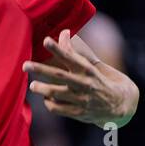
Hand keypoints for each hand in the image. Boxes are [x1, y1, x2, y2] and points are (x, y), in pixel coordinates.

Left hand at [23, 28, 138, 127]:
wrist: (119, 104)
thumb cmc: (100, 80)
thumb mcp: (91, 65)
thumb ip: (74, 52)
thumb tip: (63, 32)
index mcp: (88, 70)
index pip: (71, 57)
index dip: (58, 48)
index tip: (46, 40)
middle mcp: (84, 84)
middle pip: (59, 75)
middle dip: (40, 69)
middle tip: (25, 65)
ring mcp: (81, 99)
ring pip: (56, 93)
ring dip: (42, 89)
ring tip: (33, 85)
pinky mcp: (78, 113)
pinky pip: (58, 108)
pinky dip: (49, 103)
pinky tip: (46, 98)